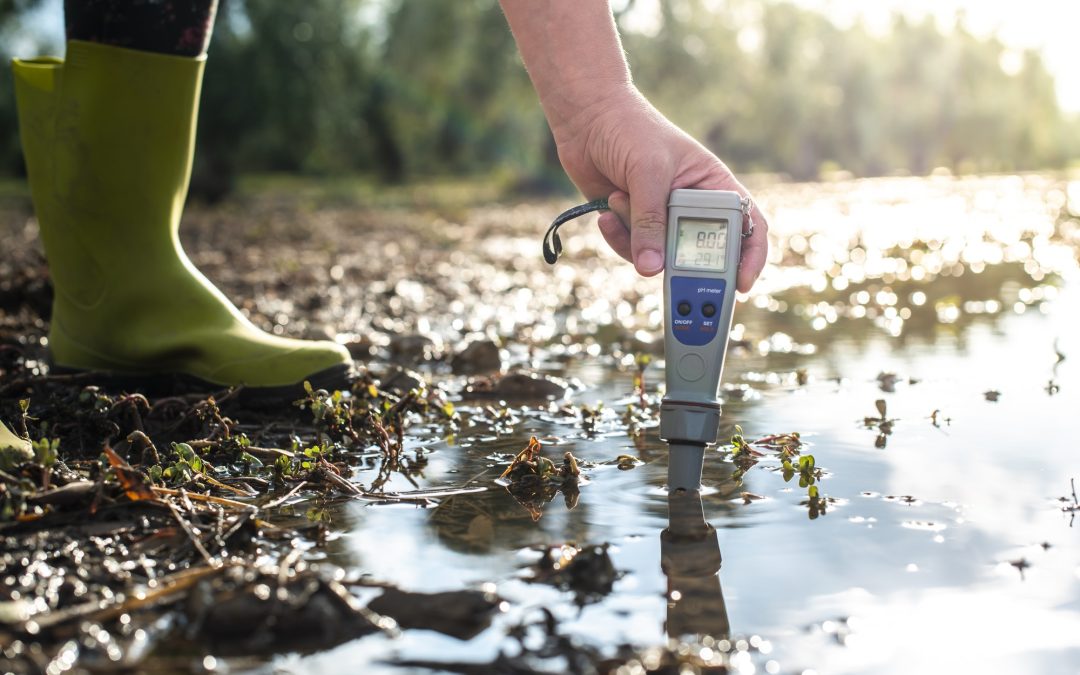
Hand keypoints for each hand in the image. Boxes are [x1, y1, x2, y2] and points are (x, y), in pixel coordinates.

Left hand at [552, 86, 767, 292]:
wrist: (587, 118)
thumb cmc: (630, 130)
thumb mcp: (648, 173)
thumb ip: (651, 221)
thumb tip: (651, 268)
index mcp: (713, 185)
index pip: (747, 224)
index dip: (751, 255)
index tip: (742, 283)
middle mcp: (691, 206)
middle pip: (702, 253)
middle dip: (682, 263)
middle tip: (666, 272)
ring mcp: (661, 218)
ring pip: (661, 256)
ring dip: (636, 238)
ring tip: (619, 199)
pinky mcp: (633, 225)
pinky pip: (633, 251)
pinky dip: (618, 237)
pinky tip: (606, 210)